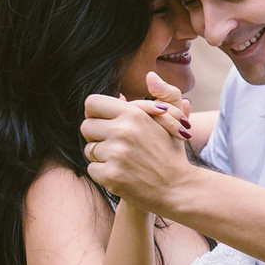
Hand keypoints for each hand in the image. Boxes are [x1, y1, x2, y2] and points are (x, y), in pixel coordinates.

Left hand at [82, 79, 194, 211]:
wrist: (178, 189)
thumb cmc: (173, 152)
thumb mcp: (174, 119)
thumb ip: (165, 93)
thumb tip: (150, 76)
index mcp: (134, 114)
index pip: (92, 103)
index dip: (96, 113)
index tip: (106, 122)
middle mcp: (123, 132)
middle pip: (85, 127)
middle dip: (97, 136)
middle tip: (115, 144)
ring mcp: (116, 155)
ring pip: (89, 150)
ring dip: (101, 156)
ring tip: (122, 161)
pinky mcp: (111, 176)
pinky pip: (92, 169)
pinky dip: (103, 174)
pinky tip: (121, 174)